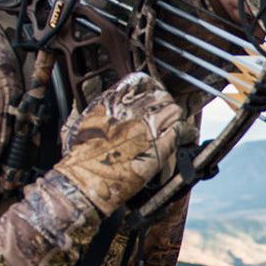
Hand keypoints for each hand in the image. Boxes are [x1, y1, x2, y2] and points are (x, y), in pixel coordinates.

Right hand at [54, 72, 191, 215]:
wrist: (85, 183)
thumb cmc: (79, 159)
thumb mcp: (80, 123)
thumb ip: (95, 108)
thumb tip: (93, 97)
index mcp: (112, 102)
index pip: (141, 82)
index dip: (151, 87)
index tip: (153, 92)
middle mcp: (131, 112)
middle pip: (160, 96)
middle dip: (164, 103)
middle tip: (164, 112)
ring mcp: (147, 129)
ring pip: (174, 111)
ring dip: (176, 117)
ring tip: (175, 123)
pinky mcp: (159, 149)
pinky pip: (181, 131)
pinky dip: (186, 132)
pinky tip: (186, 135)